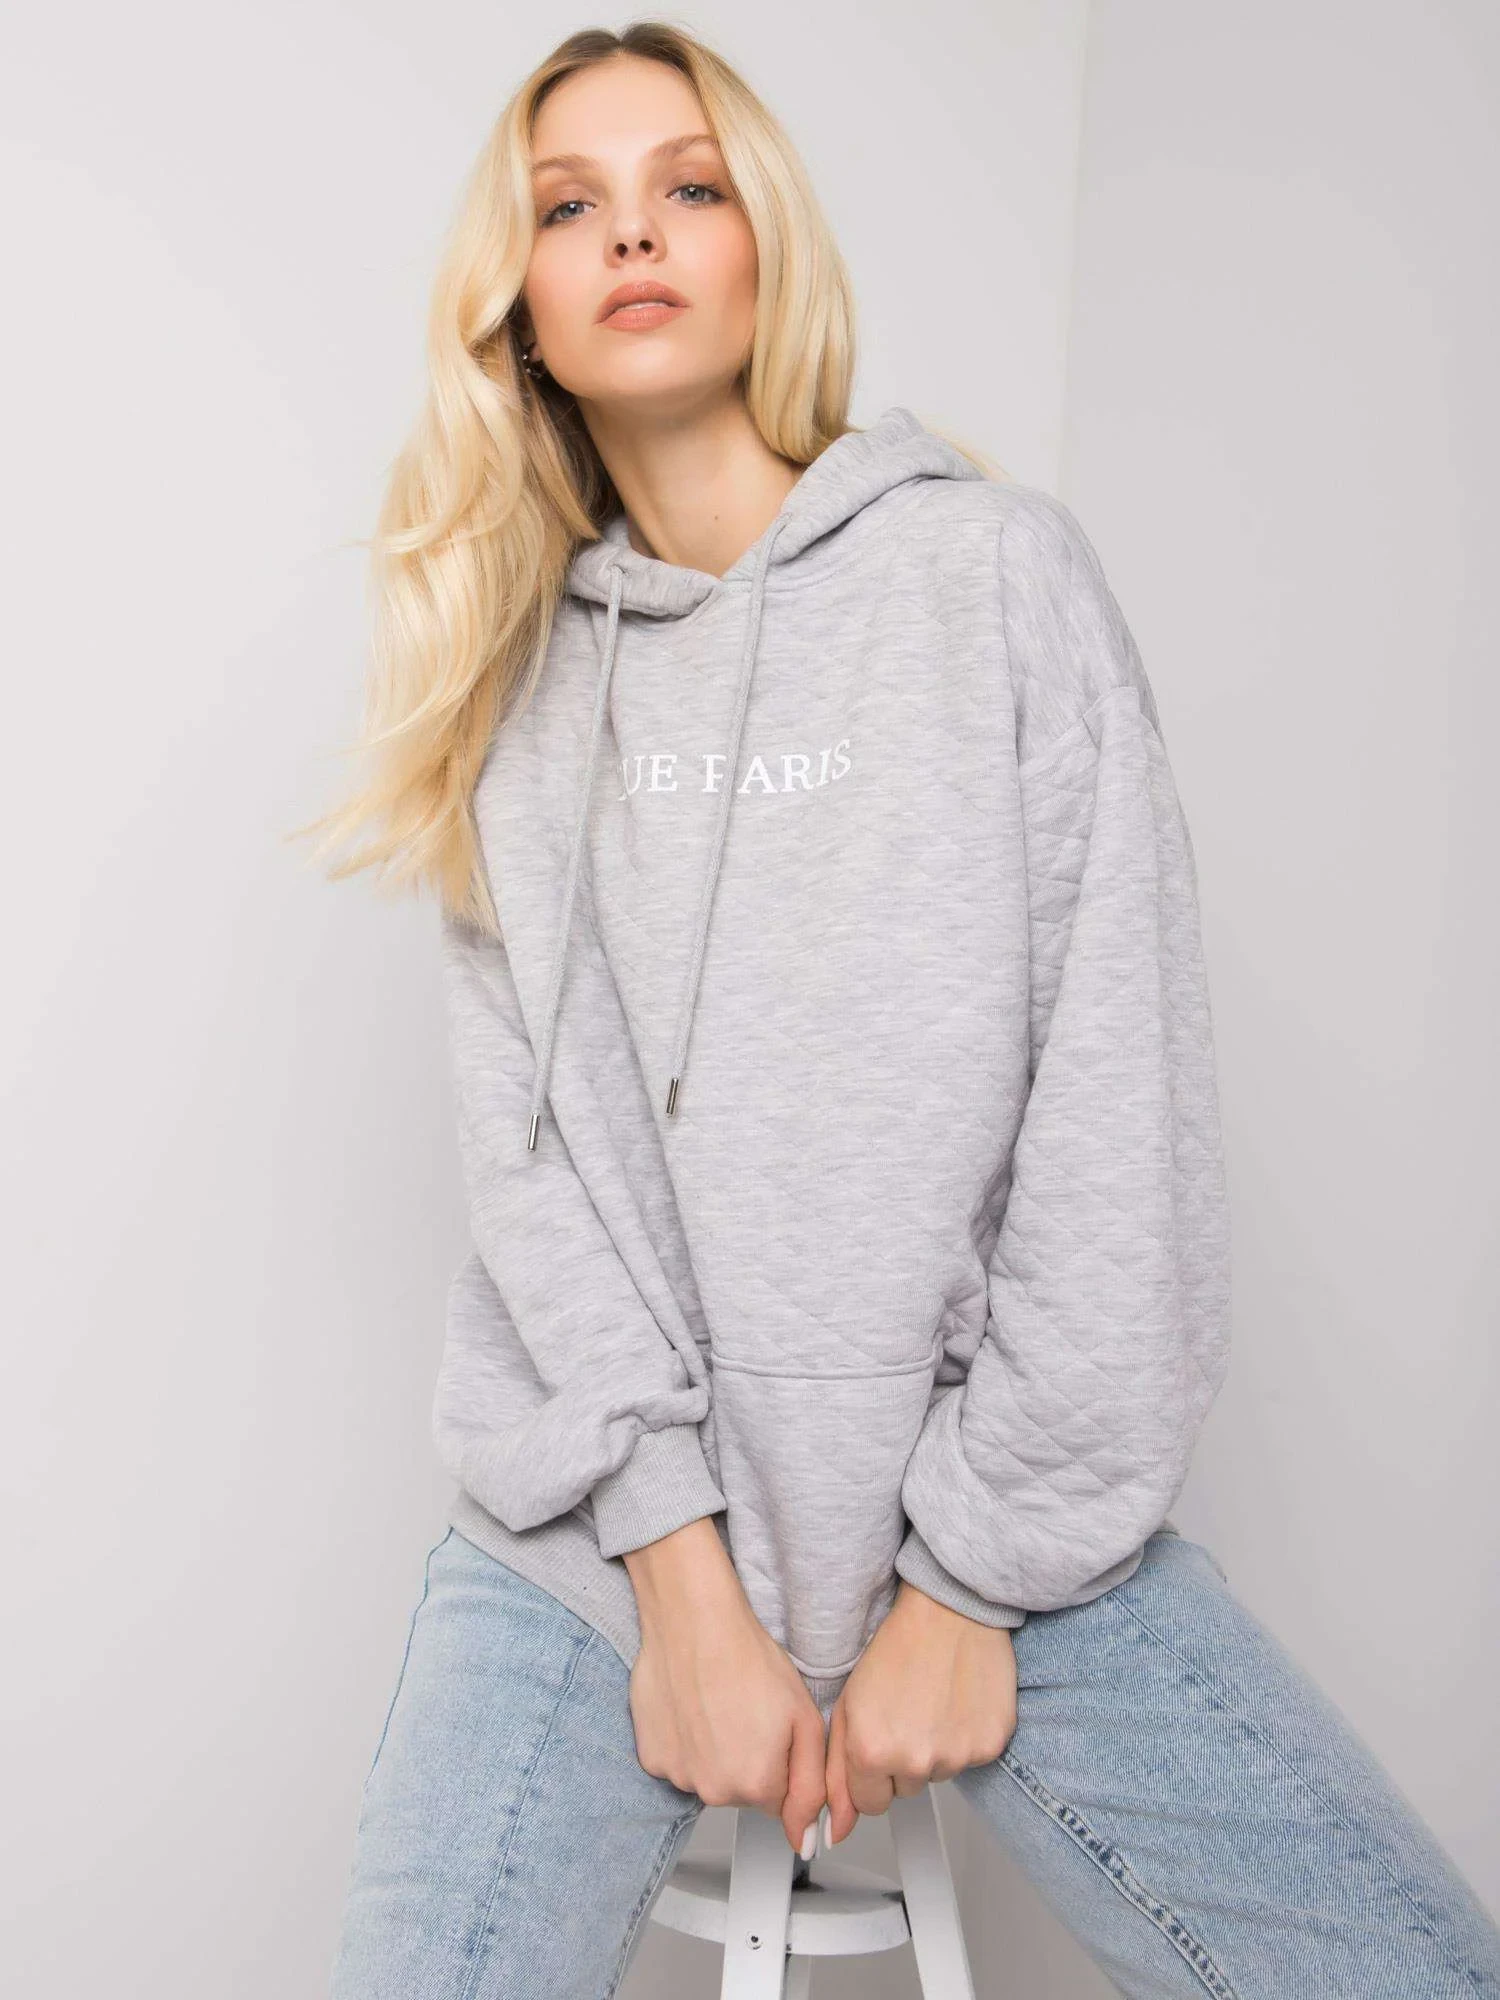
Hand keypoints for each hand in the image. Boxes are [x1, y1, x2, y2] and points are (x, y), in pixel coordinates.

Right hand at [623, 1518, 827, 1855]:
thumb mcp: (804, 1718)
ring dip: (715, 1752)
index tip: (773, 1731)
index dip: (781, 1763)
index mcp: (757, 1784)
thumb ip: (811, 1786)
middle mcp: (714, 1790)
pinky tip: (692, 1707)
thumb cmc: (748, 1658)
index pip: (780, 1801)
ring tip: (718, 1705)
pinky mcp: (651, 1757)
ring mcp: (678, 1776)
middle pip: (742, 1793)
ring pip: (709, 1778)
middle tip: (746, 1712)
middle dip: (749, 1761)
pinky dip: (685, 1742)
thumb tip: (806, 1838)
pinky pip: (678, 1762)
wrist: (694, 1622)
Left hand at [822, 1580, 1017, 1844]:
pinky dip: (963, 1738)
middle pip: (904, 1792)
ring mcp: (955, 1755)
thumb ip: (835, 1774)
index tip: (878, 1742)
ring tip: (930, 1703)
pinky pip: (969, 1760)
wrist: (948, 1613)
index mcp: (871, 1752)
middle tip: (905, 1714)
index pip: (868, 1805)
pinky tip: (955, 1704)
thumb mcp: (848, 1707)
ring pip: (937, 1776)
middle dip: (901, 1762)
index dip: (870, 1774)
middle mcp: (915, 1761)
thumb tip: (835, 1830)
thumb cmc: (897, 1648)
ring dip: (933, 1750)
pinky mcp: (988, 1745)